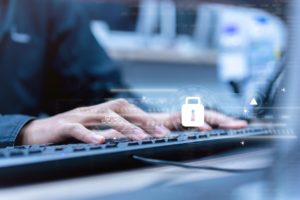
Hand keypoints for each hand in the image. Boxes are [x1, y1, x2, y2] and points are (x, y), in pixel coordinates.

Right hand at [17, 99, 246, 144]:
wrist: (51, 129)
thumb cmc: (90, 130)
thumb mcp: (120, 133)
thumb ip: (142, 133)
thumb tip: (172, 138)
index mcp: (130, 114)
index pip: (168, 116)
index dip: (194, 120)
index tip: (220, 128)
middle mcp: (115, 110)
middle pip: (146, 113)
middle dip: (175, 121)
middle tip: (200, 129)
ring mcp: (93, 116)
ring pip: (116, 118)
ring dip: (132, 128)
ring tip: (149, 137)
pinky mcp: (72, 123)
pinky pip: (83, 129)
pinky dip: (93, 134)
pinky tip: (102, 140)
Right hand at [17, 99, 169, 144]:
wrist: (38, 131)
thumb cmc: (69, 131)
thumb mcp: (94, 129)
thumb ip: (111, 131)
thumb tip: (133, 135)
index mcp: (101, 111)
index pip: (128, 109)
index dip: (146, 118)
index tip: (162, 129)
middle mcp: (92, 111)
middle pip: (121, 109)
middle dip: (142, 119)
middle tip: (159, 132)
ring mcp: (78, 117)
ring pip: (103, 116)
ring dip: (123, 126)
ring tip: (139, 137)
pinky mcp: (63, 126)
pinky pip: (77, 129)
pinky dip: (90, 134)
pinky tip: (100, 141)